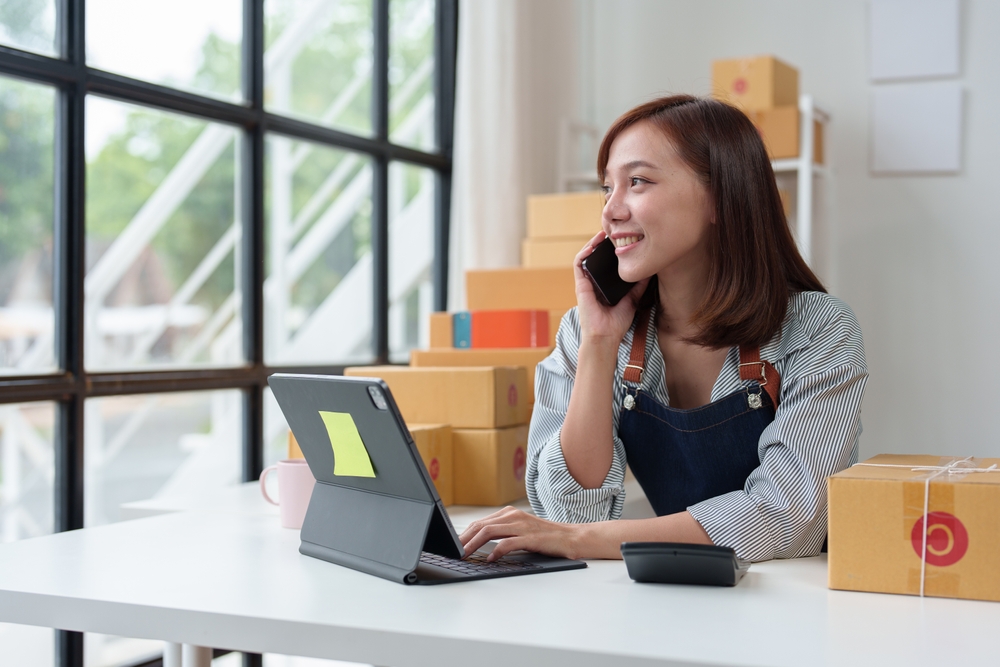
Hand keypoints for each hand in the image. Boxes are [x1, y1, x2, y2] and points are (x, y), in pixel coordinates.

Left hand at [459, 507, 583, 560]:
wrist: (571, 538)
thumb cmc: (545, 538)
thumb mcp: (520, 532)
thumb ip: (503, 534)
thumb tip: (480, 545)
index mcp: (509, 513)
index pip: (480, 523)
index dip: (464, 534)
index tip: (454, 546)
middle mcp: (513, 516)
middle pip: (481, 526)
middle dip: (464, 539)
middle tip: (453, 552)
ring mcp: (522, 526)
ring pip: (490, 532)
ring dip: (474, 544)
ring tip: (464, 555)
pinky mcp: (530, 537)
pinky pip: (508, 543)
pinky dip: (496, 551)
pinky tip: (490, 559)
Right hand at [573, 232, 649, 344]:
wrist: (606, 336)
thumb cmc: (617, 322)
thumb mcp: (633, 299)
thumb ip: (639, 285)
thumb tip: (651, 270)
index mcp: (605, 284)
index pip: (607, 263)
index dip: (612, 250)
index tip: (623, 239)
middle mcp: (595, 281)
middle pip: (597, 257)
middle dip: (603, 243)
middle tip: (615, 232)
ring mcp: (586, 282)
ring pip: (586, 257)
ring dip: (593, 243)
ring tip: (603, 234)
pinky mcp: (580, 285)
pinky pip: (579, 264)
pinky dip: (584, 253)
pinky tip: (593, 245)